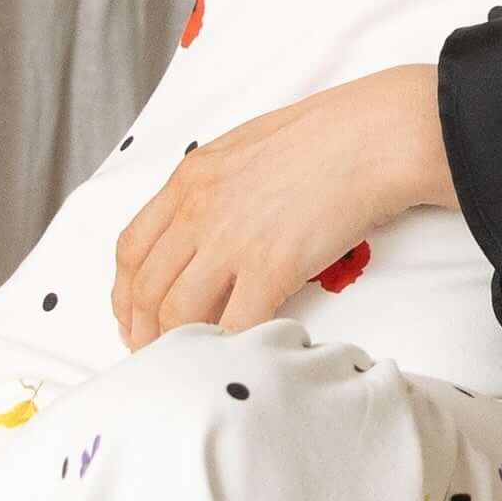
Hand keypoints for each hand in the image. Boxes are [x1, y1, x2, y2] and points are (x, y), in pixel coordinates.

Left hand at [112, 63, 449, 346]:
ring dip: (176, 346)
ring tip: (189, 365)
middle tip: (152, 354)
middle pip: (146, 288)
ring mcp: (232, 240)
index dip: (124, 293)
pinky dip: (229, 348)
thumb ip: (218, 186)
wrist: (378, 136)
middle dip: (141, 330)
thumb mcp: (249, 147)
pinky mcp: (272, 267)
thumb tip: (210, 226)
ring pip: (178, 313)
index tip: (132, 317)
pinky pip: (234, 324)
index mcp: (190, 177)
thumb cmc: (330, 135)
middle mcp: (199, 210)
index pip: (131, 248)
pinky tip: (236, 356)